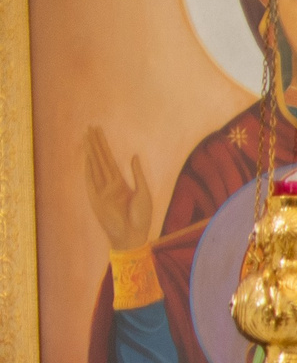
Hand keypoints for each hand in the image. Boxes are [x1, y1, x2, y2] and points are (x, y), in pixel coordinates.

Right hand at [82, 127, 153, 250]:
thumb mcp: (143, 192)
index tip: (99, 132)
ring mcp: (101, 190)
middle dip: (96, 143)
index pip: (109, 160)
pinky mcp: (96, 199)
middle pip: (100, 159)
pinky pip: (91, 180)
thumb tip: (133, 156)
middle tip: (90, 127)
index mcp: (120, 183)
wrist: (134, 235)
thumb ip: (138, 174)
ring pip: (95, 165)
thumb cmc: (141, 218)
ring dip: (91, 151)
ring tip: (87, 136)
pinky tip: (87, 156)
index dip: (104, 146)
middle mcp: (108, 185)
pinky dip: (89, 168)